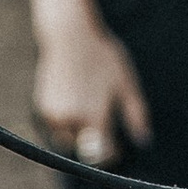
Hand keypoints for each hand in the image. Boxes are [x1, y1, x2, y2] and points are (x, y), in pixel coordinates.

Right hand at [32, 12, 151, 167]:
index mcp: (95, 117)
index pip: (102, 153)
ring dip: (77, 134)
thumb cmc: (103, 57)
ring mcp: (54, 114)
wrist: (70, 35)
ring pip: (67, 140)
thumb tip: (144, 141)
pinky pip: (55, 126)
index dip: (111, 152)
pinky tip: (74, 100)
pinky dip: (64, 122)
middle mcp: (72, 119)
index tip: (116, 147)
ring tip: (86, 109)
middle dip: (93, 143)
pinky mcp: (42, 107)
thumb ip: (136, 114)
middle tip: (101, 124)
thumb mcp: (126, 83)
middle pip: (84, 148)